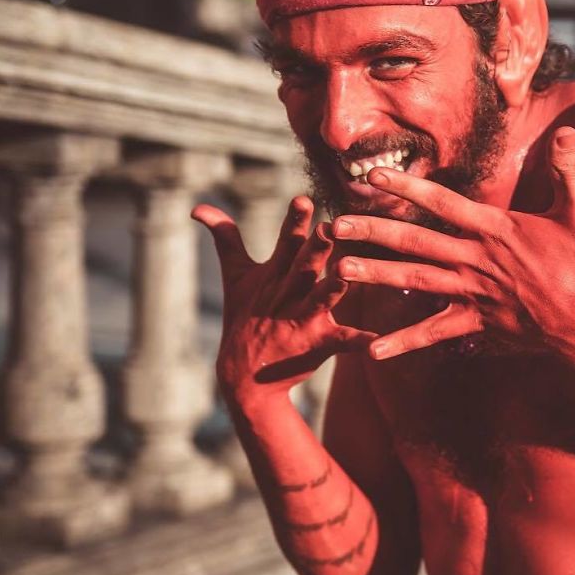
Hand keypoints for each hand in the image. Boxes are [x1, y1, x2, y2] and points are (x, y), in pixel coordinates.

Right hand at [193, 197, 374, 401]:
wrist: (244, 375)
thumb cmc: (244, 316)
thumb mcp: (235, 276)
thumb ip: (225, 238)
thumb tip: (198, 207)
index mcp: (274, 274)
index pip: (285, 243)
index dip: (293, 223)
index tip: (303, 200)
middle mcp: (288, 294)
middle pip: (302, 268)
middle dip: (314, 250)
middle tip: (329, 229)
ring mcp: (302, 319)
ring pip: (319, 300)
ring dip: (332, 288)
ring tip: (347, 274)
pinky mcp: (317, 343)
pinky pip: (341, 342)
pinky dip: (358, 341)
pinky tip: (375, 340)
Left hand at [331, 128, 574, 360]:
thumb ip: (567, 170)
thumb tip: (568, 130)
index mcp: (496, 229)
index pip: (443, 203)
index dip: (407, 187)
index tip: (374, 177)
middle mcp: (477, 259)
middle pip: (415, 241)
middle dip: (373, 231)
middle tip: (335, 226)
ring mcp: (473, 293)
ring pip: (416, 281)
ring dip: (376, 276)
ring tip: (339, 271)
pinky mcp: (476, 322)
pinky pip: (434, 333)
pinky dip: (404, 342)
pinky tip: (373, 351)